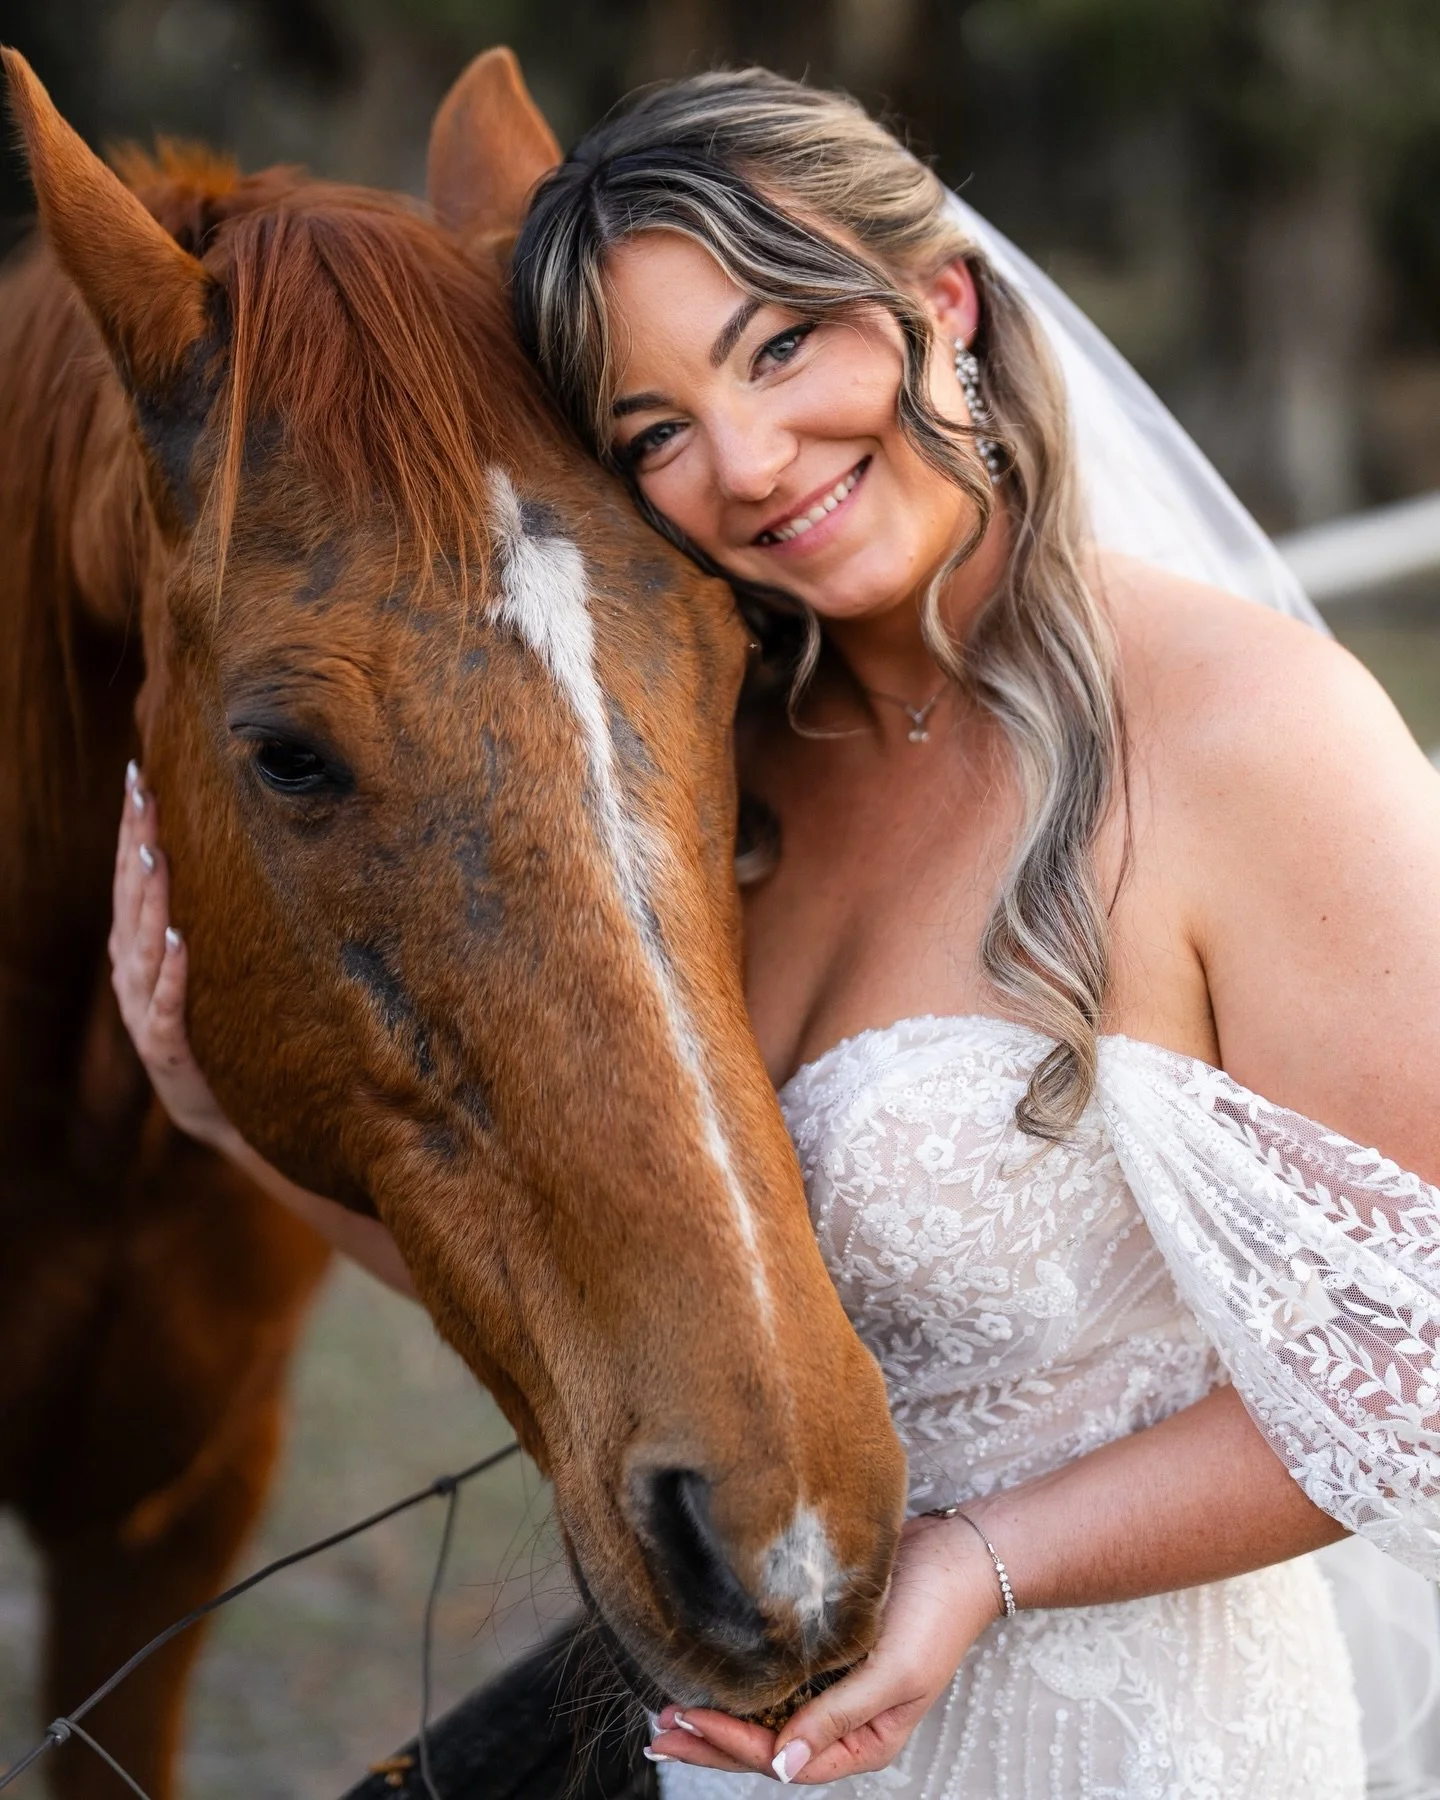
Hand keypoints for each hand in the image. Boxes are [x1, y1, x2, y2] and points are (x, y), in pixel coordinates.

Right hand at [109, 762, 234, 1149]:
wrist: (215, 1110)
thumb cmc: (210, 1027)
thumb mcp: (197, 967)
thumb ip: (194, 917)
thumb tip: (218, 853)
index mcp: (135, 949)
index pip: (130, 878)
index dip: (130, 829)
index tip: (138, 777)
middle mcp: (132, 973)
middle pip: (130, 898)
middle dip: (134, 844)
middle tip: (141, 793)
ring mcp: (145, 1009)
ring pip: (142, 945)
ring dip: (148, 899)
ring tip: (153, 854)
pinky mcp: (168, 1046)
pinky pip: (169, 1004)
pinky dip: (172, 972)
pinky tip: (177, 941)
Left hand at [648, 1512, 1002, 1782]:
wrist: (960, 1551)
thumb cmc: (938, 1614)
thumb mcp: (895, 1675)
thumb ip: (838, 1719)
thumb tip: (784, 1767)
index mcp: (864, 1738)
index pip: (786, 1757)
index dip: (733, 1744)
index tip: (687, 1720)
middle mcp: (841, 1715)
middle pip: (766, 1741)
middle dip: (711, 1737)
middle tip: (658, 1730)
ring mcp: (831, 1678)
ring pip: (765, 1707)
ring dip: (720, 1707)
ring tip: (669, 1703)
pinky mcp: (823, 1641)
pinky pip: (775, 1669)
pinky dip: (741, 1672)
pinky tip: (710, 1663)